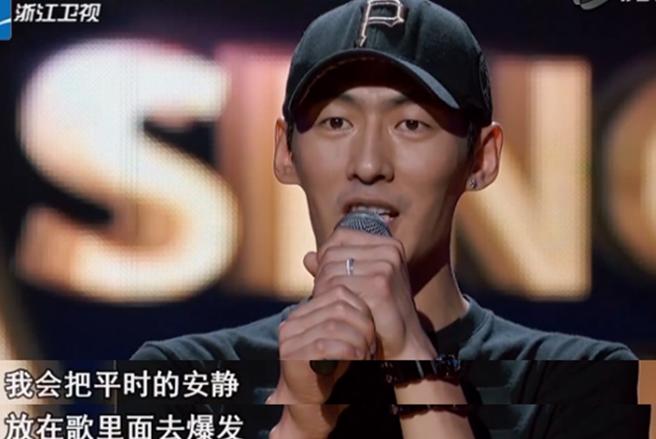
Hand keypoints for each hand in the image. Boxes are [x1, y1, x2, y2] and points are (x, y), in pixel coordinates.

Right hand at [267, 270, 376, 436]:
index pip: (338, 292)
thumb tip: (372, 292)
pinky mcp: (291, 356)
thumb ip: (348, 317)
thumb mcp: (341, 337)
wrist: (309, 404)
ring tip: (366, 354)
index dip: (362, 309)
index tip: (372, 331)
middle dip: (363, 325)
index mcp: (304, 311)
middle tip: (372, 345)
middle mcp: (293, 321)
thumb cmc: (330, 370)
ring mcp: (289, 338)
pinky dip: (349, 351)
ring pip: (334, 324)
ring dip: (358, 340)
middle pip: (338, 307)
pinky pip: (326, 345)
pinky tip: (358, 360)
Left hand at [305, 228, 436, 359]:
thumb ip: (335, 267)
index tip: (325, 276)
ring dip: (322, 289)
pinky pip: (337, 286)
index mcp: (388, 245)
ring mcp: (385, 267)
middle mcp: (389, 251)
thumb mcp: (361, 283)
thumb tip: (307, 257)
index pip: (341, 236)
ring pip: (330, 269)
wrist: (404, 343)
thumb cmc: (381, 314)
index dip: (326, 254)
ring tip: (329, 305)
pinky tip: (335, 312)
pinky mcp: (379, 285)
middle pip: (333, 253)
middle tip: (324, 296)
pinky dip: (328, 299)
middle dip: (321, 275)